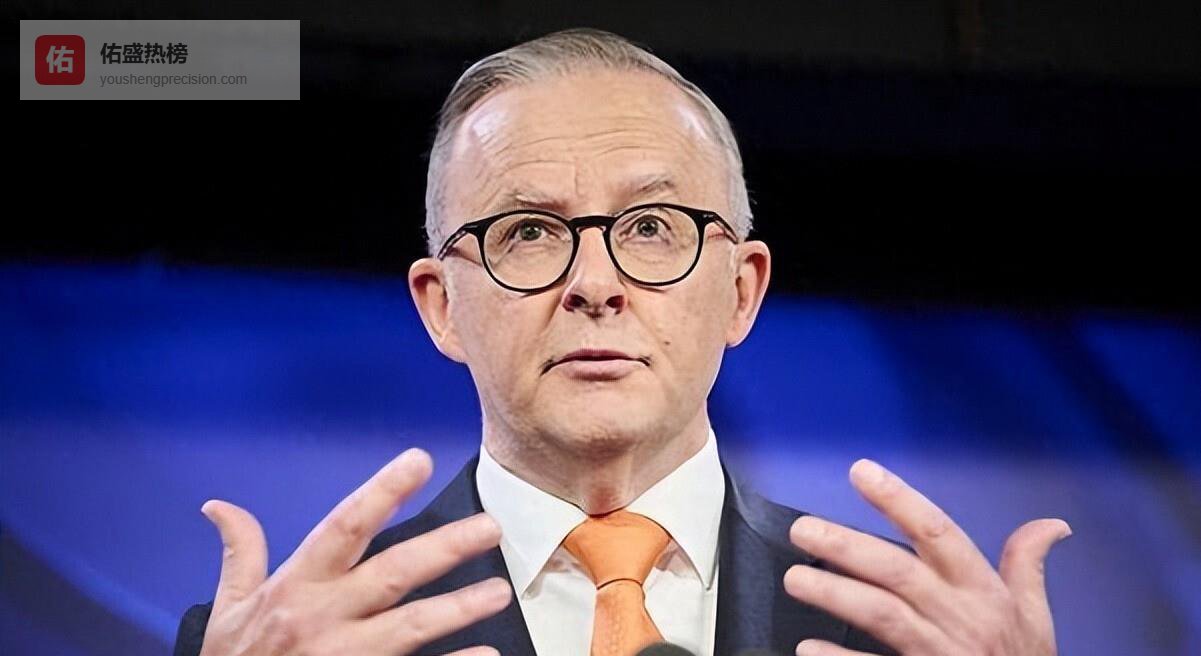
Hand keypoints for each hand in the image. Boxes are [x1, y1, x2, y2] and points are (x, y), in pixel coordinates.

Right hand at [197, 448, 510, 655]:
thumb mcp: (228, 610)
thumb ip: (239, 555)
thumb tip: (218, 506)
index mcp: (294, 588)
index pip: (343, 527)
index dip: (382, 491)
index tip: (419, 460)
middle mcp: (322, 619)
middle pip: (392, 574)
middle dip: (444, 548)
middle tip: (490, 527)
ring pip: (410, 628)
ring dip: (458, 609)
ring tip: (499, 592)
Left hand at [783, 459, 1070, 655]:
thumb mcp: (1035, 616)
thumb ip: (1028, 566)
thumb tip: (1052, 524)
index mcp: (983, 592)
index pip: (940, 533)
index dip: (900, 500)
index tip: (861, 471)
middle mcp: (959, 618)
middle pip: (900, 572)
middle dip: (849, 547)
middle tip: (803, 529)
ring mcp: (938, 653)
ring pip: (885, 616)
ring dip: (837, 595)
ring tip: (795, 579)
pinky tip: (809, 646)